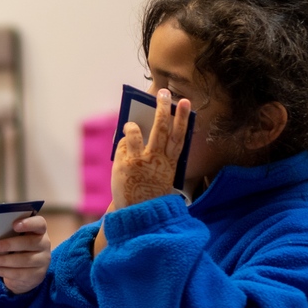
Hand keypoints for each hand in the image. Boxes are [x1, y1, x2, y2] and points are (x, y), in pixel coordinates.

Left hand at [0, 215, 50, 293]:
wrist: (28, 273)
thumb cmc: (18, 249)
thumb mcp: (15, 239)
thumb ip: (8, 234)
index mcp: (39, 231)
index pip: (40, 224)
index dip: (28, 223)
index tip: (14, 224)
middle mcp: (44, 244)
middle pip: (29, 243)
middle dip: (8, 245)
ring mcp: (42, 261)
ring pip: (23, 261)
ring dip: (2, 260)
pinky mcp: (37, 276)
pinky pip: (19, 274)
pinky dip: (3, 271)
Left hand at [110, 89, 190, 208]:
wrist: (137, 215)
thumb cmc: (150, 192)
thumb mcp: (162, 174)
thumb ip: (159, 154)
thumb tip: (147, 127)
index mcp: (171, 164)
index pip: (179, 136)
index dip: (182, 118)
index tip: (185, 102)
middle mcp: (157, 160)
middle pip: (161, 128)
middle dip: (163, 108)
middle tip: (164, 93)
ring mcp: (139, 161)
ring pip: (136, 133)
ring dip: (133, 125)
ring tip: (132, 123)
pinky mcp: (124, 164)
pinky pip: (122, 144)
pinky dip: (122, 143)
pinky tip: (123, 149)